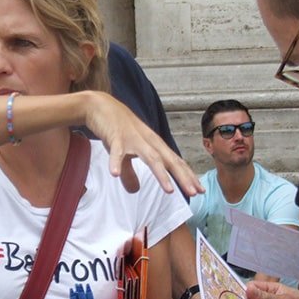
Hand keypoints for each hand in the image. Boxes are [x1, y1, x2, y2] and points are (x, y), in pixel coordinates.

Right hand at [82, 92, 202, 196]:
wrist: (99, 105)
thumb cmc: (116, 128)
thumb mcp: (125, 152)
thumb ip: (130, 172)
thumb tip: (135, 190)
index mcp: (153, 144)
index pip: (175, 161)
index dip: (188, 176)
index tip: (199, 190)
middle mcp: (147, 141)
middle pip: (169, 161)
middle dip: (183, 177)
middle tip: (195, 193)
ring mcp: (132, 138)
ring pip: (150, 158)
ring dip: (161, 174)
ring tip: (169, 191)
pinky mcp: (115, 136)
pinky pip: (117, 152)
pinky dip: (116, 162)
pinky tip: (114, 174)